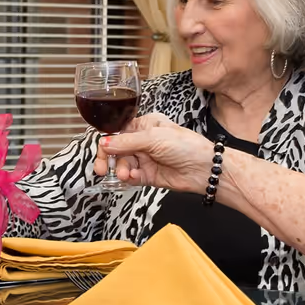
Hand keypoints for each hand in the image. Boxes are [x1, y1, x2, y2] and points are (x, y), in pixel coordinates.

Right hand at [96, 114, 213, 194]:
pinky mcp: (148, 175)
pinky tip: (134, 178)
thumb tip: (104, 143)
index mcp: (144, 126)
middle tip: (102, 170)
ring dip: (121, 170)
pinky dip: (130, 179)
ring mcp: (145, 159)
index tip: (101, 154)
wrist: (203, 169)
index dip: (107, 143)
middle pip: (116, 151)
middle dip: (109, 160)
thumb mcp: (153, 138)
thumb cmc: (186, 146)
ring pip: (122, 165)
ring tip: (126, 175)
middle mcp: (143, 141)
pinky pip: (131, 177)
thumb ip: (126, 142)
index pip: (117, 132)